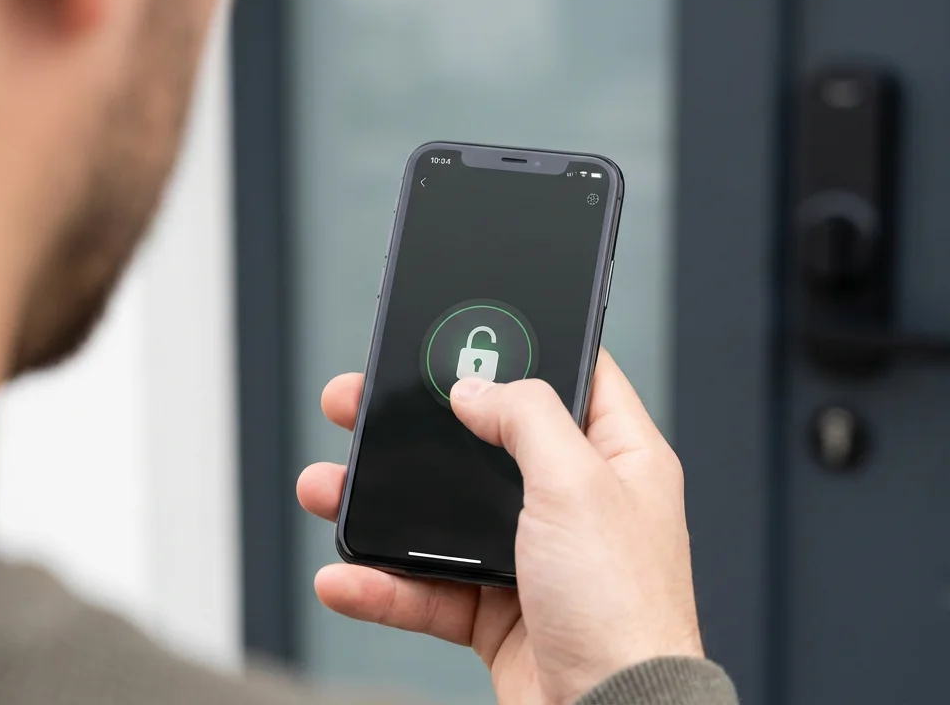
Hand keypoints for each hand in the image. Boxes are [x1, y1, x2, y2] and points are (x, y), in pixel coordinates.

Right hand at [297, 350, 703, 704]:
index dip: (520, 349)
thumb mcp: (577, 485)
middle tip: (359, 403)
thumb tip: (478, 387)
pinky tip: (344, 576)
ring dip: (381, 505)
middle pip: (486, 443)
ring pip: (445, 517)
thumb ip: (527, 418)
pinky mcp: (501, 616)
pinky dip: (384, 585)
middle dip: (417, 426)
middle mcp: (578, 504)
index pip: (572, 378)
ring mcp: (536, 561)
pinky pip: (430, 590)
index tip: (462, 332)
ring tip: (325, 487)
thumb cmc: (625, 609)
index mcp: (619, 457)